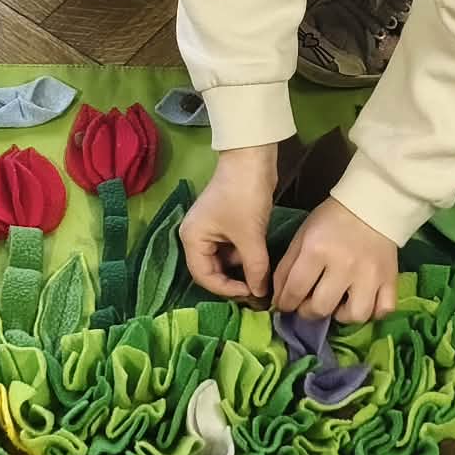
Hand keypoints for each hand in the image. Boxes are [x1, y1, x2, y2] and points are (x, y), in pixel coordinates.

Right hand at [180, 145, 275, 299]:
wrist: (252, 159)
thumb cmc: (244, 196)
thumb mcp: (250, 235)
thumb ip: (254, 268)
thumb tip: (261, 295)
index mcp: (192, 238)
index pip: (204, 276)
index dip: (226, 289)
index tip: (251, 293)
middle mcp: (196, 236)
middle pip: (211, 270)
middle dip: (233, 281)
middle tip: (256, 291)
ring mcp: (210, 230)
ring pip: (224, 261)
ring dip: (241, 269)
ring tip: (261, 278)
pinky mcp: (225, 224)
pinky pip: (231, 249)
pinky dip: (244, 257)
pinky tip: (260, 262)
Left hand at [273, 197, 398, 322]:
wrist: (369, 205)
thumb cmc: (330, 221)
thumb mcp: (302, 237)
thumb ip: (286, 268)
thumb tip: (279, 300)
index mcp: (317, 250)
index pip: (295, 290)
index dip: (285, 303)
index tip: (285, 305)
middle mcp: (344, 265)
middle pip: (322, 307)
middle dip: (309, 311)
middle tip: (309, 304)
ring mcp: (370, 275)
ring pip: (355, 316)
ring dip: (342, 316)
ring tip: (338, 304)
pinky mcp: (390, 279)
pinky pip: (384, 310)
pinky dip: (373, 313)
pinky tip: (361, 302)